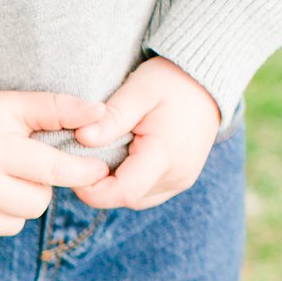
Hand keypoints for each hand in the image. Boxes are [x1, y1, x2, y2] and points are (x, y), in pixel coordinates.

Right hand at [0, 52, 112, 249]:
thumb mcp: (15, 103)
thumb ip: (59, 108)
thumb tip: (102, 114)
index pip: (56, 171)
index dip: (83, 171)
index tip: (96, 169)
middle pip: (38, 204)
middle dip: (39, 187)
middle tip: (22, 169)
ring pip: (15, 225)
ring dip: (15, 207)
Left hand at [72, 57, 221, 210]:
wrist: (207, 81)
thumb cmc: (171, 81)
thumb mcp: (139, 90)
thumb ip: (112, 116)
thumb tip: (82, 137)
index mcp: (166, 155)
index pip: (122, 192)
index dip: (91, 188)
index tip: (74, 166)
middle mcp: (177, 176)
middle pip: (124, 198)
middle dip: (98, 185)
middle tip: (84, 156)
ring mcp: (181, 181)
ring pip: (133, 199)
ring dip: (113, 185)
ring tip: (104, 154)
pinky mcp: (180, 180)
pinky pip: (145, 193)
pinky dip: (128, 182)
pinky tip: (121, 159)